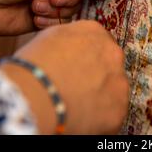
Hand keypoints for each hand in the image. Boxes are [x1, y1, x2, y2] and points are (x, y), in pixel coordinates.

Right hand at [0, 21, 129, 134]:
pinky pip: (112, 114)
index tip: (78, 69)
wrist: (33, 96)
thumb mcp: (48, 38)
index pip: (98, 43)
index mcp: (94, 32)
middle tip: (76, 89)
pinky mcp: (119, 108)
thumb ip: (69, 39)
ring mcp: (118, 81)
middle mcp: (112, 53)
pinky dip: (100, 119)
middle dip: (97, 77)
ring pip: (113, 90)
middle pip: (109, 66)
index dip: (86, 58)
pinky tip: (80, 117)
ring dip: (100, 97)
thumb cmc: (32, 68)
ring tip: (76, 105)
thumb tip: (71, 47)